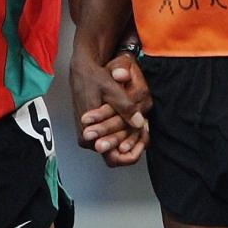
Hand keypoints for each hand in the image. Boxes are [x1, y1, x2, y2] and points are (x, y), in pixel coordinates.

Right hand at [72, 52, 150, 166]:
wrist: (81, 70)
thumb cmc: (93, 77)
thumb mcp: (111, 89)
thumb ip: (125, 107)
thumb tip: (139, 122)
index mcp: (89, 134)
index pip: (115, 158)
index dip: (132, 152)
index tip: (143, 139)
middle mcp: (87, 139)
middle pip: (115, 154)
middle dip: (132, 144)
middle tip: (146, 130)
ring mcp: (89, 135)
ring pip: (113, 146)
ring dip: (128, 137)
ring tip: (142, 125)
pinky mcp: (92, 129)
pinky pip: (109, 137)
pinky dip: (122, 132)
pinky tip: (133, 121)